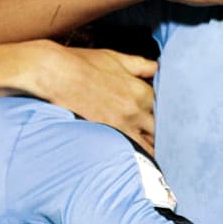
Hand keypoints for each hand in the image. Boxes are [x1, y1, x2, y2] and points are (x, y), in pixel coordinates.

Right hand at [29, 42, 156, 150]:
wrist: (54, 73)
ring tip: (159, 158)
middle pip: (161, 131)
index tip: (168, 121)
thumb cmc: (82, 64)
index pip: (167, 109)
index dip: (168, 115)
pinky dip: (136, 159)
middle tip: (168, 143)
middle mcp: (136, 111)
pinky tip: (141, 166)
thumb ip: (141, 65)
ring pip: (148, 146)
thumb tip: (157, 67)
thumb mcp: (116, 58)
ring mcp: (121, 127)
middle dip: (164, 135)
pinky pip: (128, 154)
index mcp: (141, 92)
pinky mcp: (104, 138)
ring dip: (153, 150)